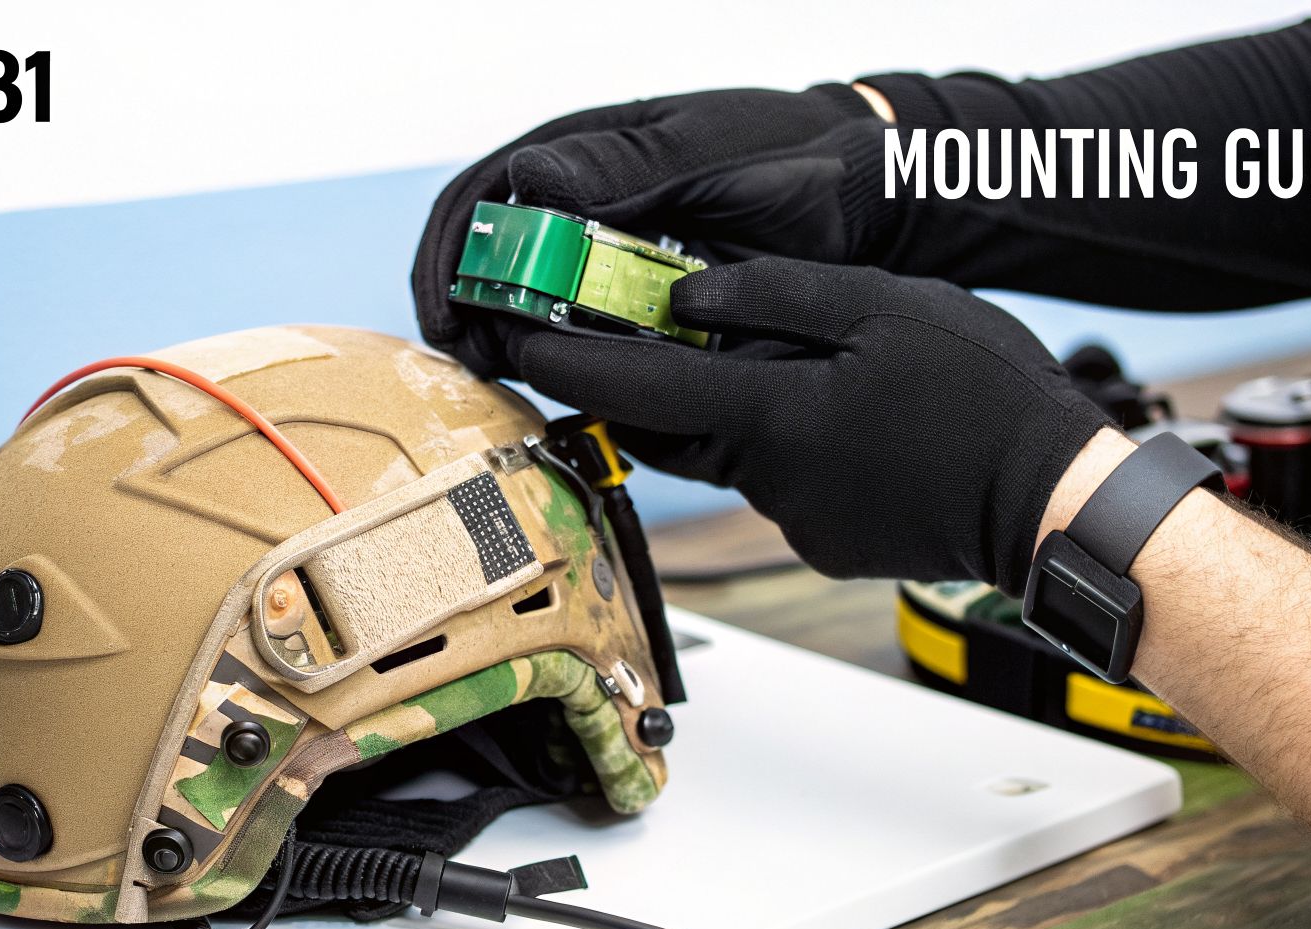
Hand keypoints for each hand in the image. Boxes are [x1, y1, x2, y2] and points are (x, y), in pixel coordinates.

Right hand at [412, 84, 884, 378]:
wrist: (862, 203)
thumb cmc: (789, 154)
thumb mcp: (706, 154)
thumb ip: (623, 168)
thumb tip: (528, 178)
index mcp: (585, 156)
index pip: (484, 195)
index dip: (454, 252)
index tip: (449, 307)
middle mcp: (584, 211)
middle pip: (491, 260)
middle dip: (468, 310)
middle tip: (470, 358)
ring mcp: (612, 265)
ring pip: (532, 309)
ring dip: (509, 345)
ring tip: (506, 378)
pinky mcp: (645, 317)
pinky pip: (589, 347)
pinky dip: (568, 370)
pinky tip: (562, 392)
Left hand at [517, 258, 1111, 588]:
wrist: (1051, 501)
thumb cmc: (982, 399)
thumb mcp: (882, 309)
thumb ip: (774, 299)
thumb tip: (686, 297)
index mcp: (772, 417)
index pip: (636, 390)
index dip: (568, 363)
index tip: (518, 339)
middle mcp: (767, 482)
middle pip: (673, 427)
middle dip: (652, 380)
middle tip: (646, 328)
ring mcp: (795, 523)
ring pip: (733, 453)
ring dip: (738, 409)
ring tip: (811, 368)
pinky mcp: (822, 545)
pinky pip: (780, 485)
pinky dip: (790, 448)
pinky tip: (854, 424)